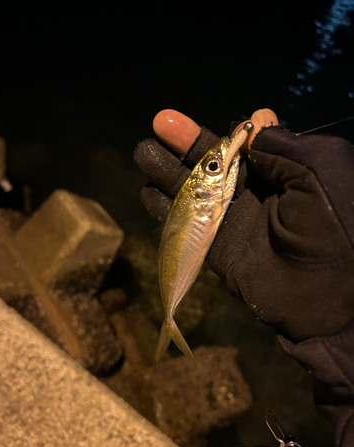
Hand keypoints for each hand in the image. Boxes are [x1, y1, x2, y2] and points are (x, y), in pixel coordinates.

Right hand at [134, 109, 353, 339]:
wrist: (330, 294)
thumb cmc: (333, 226)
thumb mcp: (318, 172)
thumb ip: (281, 146)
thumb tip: (254, 121)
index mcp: (281, 173)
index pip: (246, 145)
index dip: (231, 134)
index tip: (229, 128)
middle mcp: (254, 194)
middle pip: (212, 163)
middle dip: (185, 143)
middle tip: (160, 124)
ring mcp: (233, 221)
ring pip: (192, 191)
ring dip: (167, 172)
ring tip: (143, 152)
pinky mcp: (217, 248)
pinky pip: (185, 225)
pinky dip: (165, 209)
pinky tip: (147, 192)